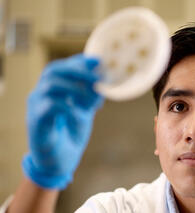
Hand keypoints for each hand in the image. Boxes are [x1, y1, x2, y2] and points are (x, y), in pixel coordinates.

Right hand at [22, 54, 103, 189]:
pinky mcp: (36, 122)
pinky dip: (70, 108)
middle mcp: (41, 94)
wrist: (59, 162)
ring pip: (51, 85)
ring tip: (92, 102)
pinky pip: (51, 106)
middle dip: (78, 71)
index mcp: (52, 90)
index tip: (98, 61)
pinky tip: (81, 116)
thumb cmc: (69, 133)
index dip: (78, 61)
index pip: (61, 67)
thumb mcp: (84, 110)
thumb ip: (91, 96)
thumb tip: (104, 81)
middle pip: (53, 70)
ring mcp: (36, 107)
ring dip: (77, 89)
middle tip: (99, 78)